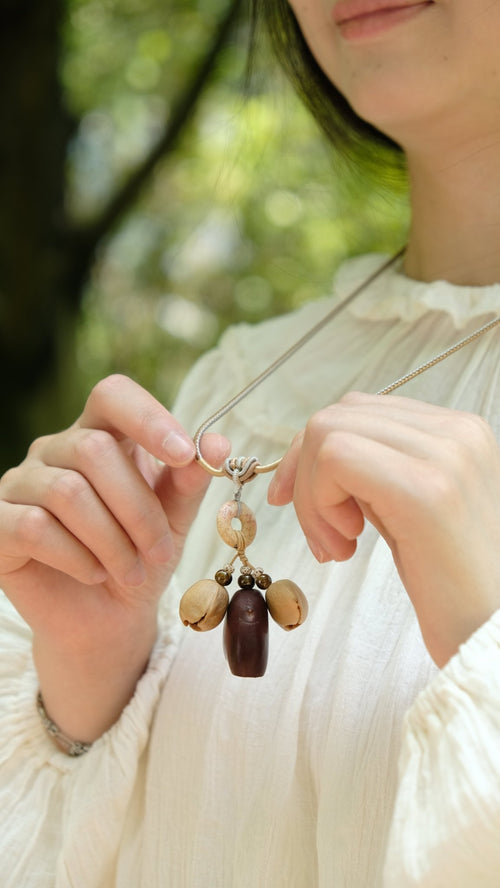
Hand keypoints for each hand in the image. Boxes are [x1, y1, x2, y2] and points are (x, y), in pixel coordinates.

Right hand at [0, 374, 228, 739]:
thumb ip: (190, 481)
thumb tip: (218, 444)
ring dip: (112, 541)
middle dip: (138, 509)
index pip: (113, 395)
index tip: (184, 455)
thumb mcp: (175, 519)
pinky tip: (94, 573)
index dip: (147, 418)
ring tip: (132, 572)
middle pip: (94, 451)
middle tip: (160, 552)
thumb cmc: (141, 558)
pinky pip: (34, 526)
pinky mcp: (0, 523)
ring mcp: (21, 483)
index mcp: (102, 434)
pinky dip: (76, 556)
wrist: (106, 619)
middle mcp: (55, 449)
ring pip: (66, 491)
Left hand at [268, 392, 499, 666]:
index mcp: (459, 432)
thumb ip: (376, 471)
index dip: (312, 452)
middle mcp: (458, 432)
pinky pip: (335, 458)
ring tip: (337, 546)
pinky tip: (345, 545)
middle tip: (321, 535)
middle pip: (339, 415)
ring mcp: (445, 455)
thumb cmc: (455, 587)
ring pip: (329, 433)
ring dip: (312, 495)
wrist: (495, 639)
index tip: (296, 498)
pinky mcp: (426, 490)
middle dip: (305, 474)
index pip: (359, 410)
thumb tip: (311, 457)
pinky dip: (319, 502)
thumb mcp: (413, 510)